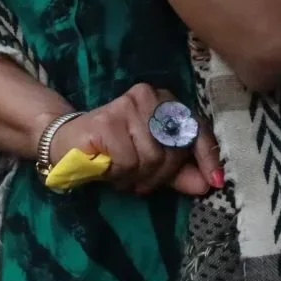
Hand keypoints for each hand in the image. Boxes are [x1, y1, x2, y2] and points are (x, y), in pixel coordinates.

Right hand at [49, 84, 223, 196]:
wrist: (67, 141)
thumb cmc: (114, 150)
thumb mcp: (152, 162)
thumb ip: (179, 171)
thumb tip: (208, 184)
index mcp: (164, 101)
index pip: (195, 129)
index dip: (207, 157)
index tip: (214, 182)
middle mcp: (148, 96)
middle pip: (173, 150)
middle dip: (159, 175)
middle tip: (139, 180)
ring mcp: (126, 106)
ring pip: (151, 158)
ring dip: (136, 177)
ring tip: (121, 173)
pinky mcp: (107, 121)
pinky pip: (128, 161)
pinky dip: (119, 173)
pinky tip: (107, 167)